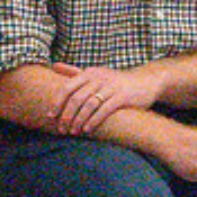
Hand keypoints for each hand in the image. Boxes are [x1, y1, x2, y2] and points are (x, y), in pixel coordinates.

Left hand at [45, 63, 161, 134]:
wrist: (146, 81)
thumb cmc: (115, 81)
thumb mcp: (95, 73)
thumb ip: (74, 71)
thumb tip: (54, 65)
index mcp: (90, 73)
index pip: (67, 88)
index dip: (56, 103)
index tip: (50, 116)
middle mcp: (99, 78)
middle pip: (76, 99)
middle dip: (66, 116)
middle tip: (61, 129)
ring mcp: (111, 87)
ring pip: (89, 105)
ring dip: (78, 121)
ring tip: (73, 131)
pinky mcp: (123, 96)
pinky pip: (104, 110)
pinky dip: (93, 121)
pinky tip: (87, 129)